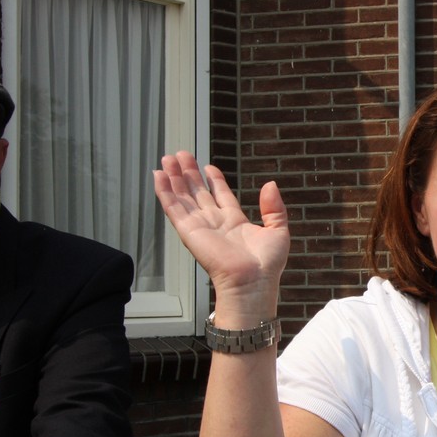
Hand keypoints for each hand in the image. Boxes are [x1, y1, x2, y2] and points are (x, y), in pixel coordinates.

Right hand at [154, 151, 289, 315]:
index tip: (207, 166)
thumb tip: (271, 184)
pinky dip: (164, 191)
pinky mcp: (188, 231)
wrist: (252, 282)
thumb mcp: (278, 230)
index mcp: (235, 223)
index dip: (214, 180)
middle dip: (189, 173)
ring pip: (183, 196)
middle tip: (181, 154)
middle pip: (198, 192)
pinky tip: (159, 176)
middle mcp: (215, 223)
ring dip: (174, 177)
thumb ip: (274, 207)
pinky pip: (173, 207)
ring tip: (168, 157)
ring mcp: (200, 226)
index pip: (221, 195)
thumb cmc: (267, 265)